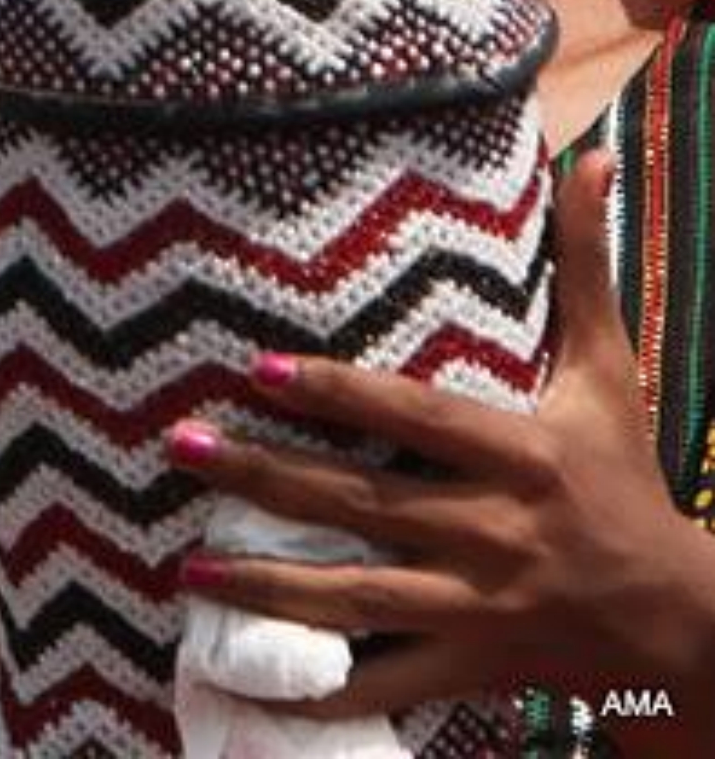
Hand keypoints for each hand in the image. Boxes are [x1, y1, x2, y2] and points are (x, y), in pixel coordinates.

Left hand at [165, 150, 714, 753]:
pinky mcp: (471, 666)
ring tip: (184, 570)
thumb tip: (587, 159)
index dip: (336, 394)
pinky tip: (249, 674)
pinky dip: (323, 685)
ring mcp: (479, 610)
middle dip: (264, 479)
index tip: (257, 368)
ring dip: (267, 587)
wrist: (682, 622)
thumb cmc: (626, 481)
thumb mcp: (609, 371)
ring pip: (358, 598)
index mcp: (521, 456)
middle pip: (362, 504)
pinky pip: (388, 684)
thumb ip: (585, 267)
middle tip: (180, 445)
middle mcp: (493, 532)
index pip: (414, 418)